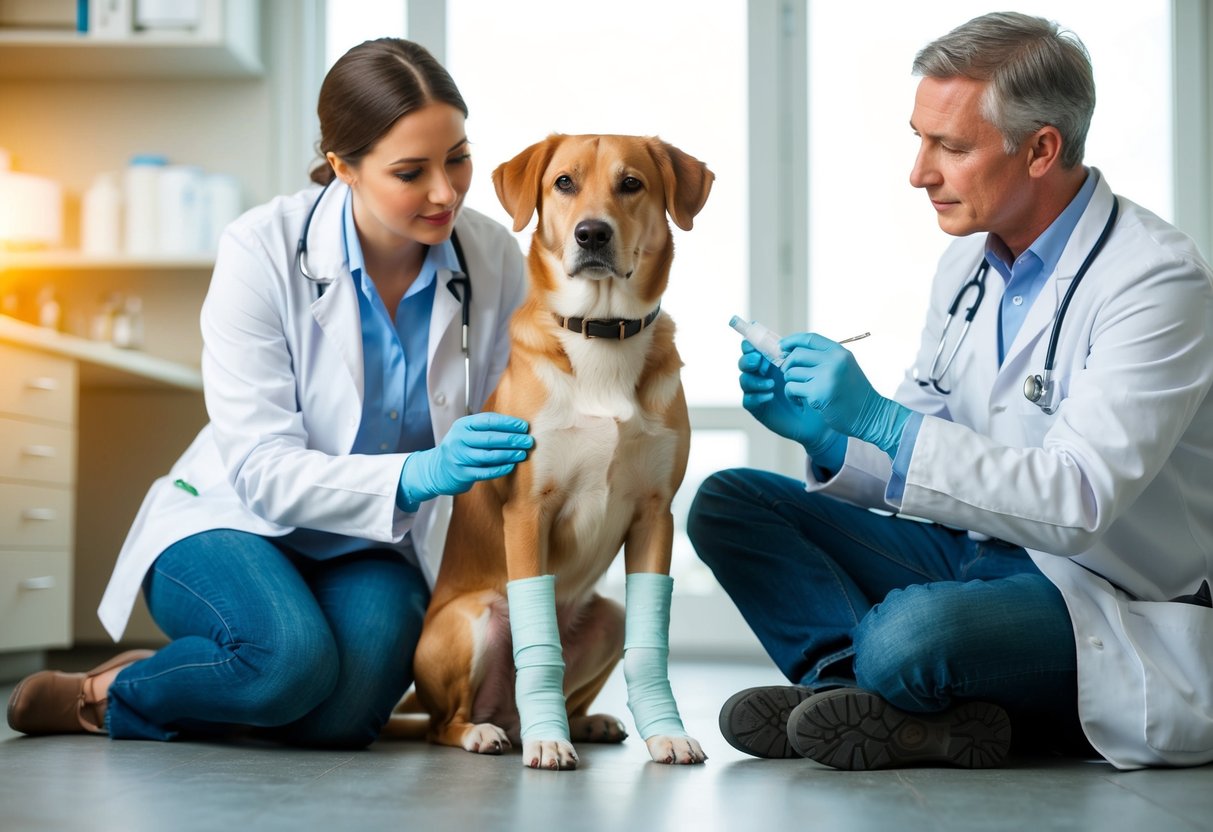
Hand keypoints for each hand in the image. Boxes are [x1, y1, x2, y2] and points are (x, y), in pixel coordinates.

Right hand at [398, 412, 533, 509]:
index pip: (488, 421)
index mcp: (462, 425)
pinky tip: (511, 466)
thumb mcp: (467, 432)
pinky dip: (500, 469)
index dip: (508, 423)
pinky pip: (485, 472)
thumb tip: (517, 426)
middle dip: (512, 439)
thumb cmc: (460, 448)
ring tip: (523, 453)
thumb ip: (486, 428)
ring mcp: (459, 458)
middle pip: (490, 438)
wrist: (436, 469)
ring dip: (509, 454)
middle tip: (529, 441)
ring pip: (488, 456)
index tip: (524, 426)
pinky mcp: (462, 474)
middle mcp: (458, 440)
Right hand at [738, 340, 844, 469]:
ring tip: (772, 384)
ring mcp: (758, 391)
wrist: (819, 417)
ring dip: (755, 380)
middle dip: (748, 360)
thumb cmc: (815, 390)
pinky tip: (770, 396)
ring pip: (744, 380)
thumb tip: (785, 340)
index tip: (756, 345)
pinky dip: (757, 396)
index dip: (750, 345)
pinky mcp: (758, 407)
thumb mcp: (809, 368)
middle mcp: (761, 374)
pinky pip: (748, 400)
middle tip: (758, 362)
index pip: (753, 348)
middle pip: (744, 362)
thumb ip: (797, 353)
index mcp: (770, 360)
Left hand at [779, 333, 910, 457]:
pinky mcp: (818, 394)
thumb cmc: (853, 393)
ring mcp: (826, 377)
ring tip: (799, 392)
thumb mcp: (844, 367)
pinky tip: (800, 402)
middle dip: (787, 364)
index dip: (792, 341)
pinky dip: (791, 396)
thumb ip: (824, 358)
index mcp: (839, 352)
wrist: (870, 416)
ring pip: (791, 373)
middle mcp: (833, 361)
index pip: (809, 339)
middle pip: (796, 354)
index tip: (781, 346)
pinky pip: (792, 388)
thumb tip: (791, 351)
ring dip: (790, 383)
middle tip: (788, 374)